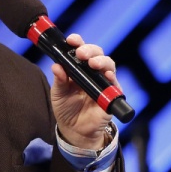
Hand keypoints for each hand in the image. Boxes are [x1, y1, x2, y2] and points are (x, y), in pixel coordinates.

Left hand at [50, 33, 116, 149]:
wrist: (75, 130)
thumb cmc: (66, 109)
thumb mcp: (58, 94)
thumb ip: (59, 80)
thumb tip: (56, 66)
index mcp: (77, 68)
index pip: (80, 49)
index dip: (77, 42)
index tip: (71, 40)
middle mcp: (91, 71)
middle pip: (96, 53)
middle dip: (89, 50)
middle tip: (81, 53)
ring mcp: (103, 81)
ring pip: (107, 63)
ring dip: (101, 60)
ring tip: (92, 63)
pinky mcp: (112, 93)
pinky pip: (114, 82)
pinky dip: (110, 76)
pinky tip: (105, 74)